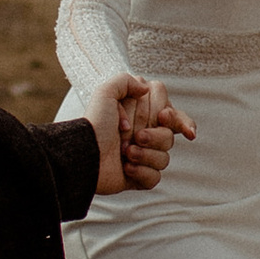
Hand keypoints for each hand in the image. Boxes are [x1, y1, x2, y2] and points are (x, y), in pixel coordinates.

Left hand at [85, 74, 195, 192]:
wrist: (84, 155)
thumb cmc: (94, 125)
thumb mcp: (105, 93)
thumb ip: (126, 81)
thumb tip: (146, 88)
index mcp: (141, 117)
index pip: (172, 115)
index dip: (175, 117)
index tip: (163, 117)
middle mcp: (144, 136)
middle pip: (169, 136)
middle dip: (154, 137)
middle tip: (136, 136)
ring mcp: (143, 157)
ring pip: (164, 158)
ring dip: (144, 155)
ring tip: (125, 152)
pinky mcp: (139, 177)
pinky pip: (155, 177)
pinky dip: (141, 172)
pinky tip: (126, 168)